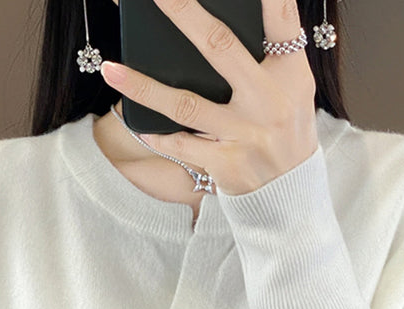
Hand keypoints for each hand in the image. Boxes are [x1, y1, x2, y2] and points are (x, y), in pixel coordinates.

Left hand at [99, 0, 317, 196]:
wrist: (291, 195)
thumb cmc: (285, 131)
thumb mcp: (292, 90)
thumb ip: (269, 55)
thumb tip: (214, 22)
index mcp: (290, 73)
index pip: (281, 20)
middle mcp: (268, 101)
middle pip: (220, 47)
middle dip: (183, 13)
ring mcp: (245, 134)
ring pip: (185, 104)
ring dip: (143, 86)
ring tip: (111, 69)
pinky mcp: (226, 164)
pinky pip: (181, 145)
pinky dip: (158, 135)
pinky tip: (139, 126)